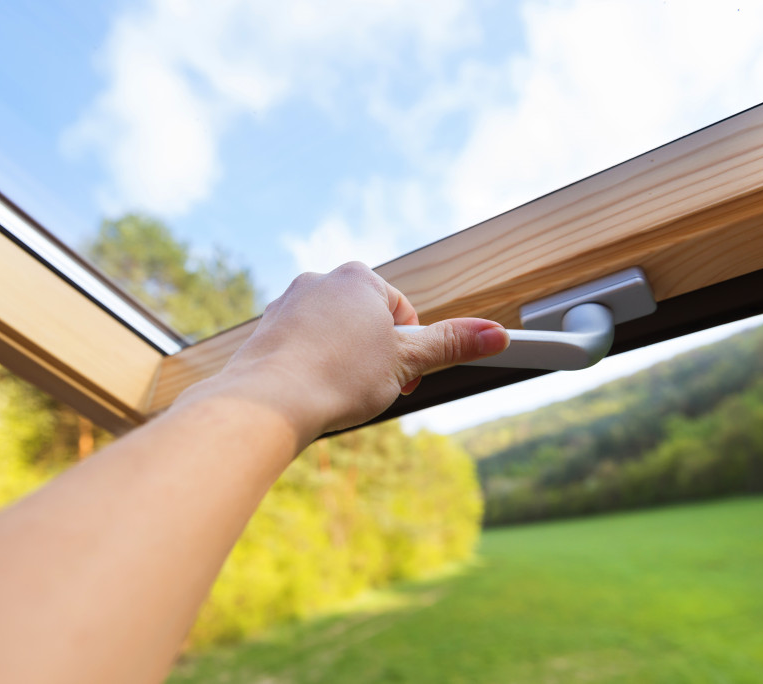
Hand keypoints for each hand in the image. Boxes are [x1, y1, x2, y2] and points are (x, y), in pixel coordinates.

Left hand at [185, 262, 508, 441]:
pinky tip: (310, 391)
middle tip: (372, 387)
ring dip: (344, 361)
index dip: (410, 352)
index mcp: (358, 278)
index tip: (404, 381)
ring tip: (338, 391)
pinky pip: (302, 347)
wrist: (267, 402)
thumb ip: (451, 344)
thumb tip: (497, 334)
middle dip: (376, 355)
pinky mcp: (266, 331)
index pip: (402, 313)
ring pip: (333, 335)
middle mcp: (320, 281)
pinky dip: (312, 367)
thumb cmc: (338, 376)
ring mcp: (288, 304)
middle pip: (366, 321)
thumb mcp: (406, 361)